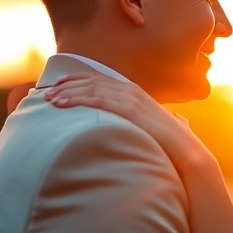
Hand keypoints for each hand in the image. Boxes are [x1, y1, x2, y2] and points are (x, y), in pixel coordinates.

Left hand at [45, 73, 211, 170]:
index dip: (77, 81)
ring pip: (91, 88)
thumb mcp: (145, 129)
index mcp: (134, 93)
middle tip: (46, 92)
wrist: (187, 153)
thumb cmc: (166, 146)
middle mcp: (131, 91)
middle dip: (67, 85)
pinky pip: (97, 99)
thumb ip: (130, 125)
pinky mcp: (129, 109)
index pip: (100, 80)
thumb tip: (116, 131)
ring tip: (48, 99)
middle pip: (91, 81)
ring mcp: (130, 98)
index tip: (58, 86)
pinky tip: (61, 104)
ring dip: (67, 92)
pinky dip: (76, 98)